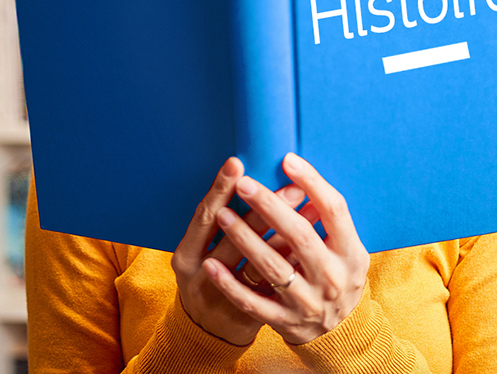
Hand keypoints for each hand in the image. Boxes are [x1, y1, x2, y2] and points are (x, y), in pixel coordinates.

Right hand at [171, 157, 305, 345]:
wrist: (206, 333)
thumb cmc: (205, 275)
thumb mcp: (198, 249)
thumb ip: (217, 218)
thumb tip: (248, 178)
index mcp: (185, 256)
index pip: (203, 217)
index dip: (219, 189)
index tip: (237, 163)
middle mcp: (202, 279)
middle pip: (236, 238)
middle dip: (267, 209)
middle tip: (292, 185)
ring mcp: (227, 301)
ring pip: (261, 264)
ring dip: (288, 233)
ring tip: (310, 207)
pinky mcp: (251, 317)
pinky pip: (279, 286)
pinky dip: (294, 262)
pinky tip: (311, 242)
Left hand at [202, 153, 369, 344]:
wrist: (340, 334)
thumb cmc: (338, 275)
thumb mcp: (346, 248)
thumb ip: (328, 219)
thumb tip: (300, 176)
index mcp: (350, 252)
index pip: (334, 210)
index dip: (313, 183)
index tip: (288, 160)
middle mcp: (332, 277)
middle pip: (299, 235)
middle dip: (269, 207)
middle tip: (244, 184)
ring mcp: (308, 302)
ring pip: (272, 267)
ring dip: (245, 238)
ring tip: (222, 214)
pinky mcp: (285, 322)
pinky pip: (253, 302)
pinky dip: (230, 284)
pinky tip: (211, 264)